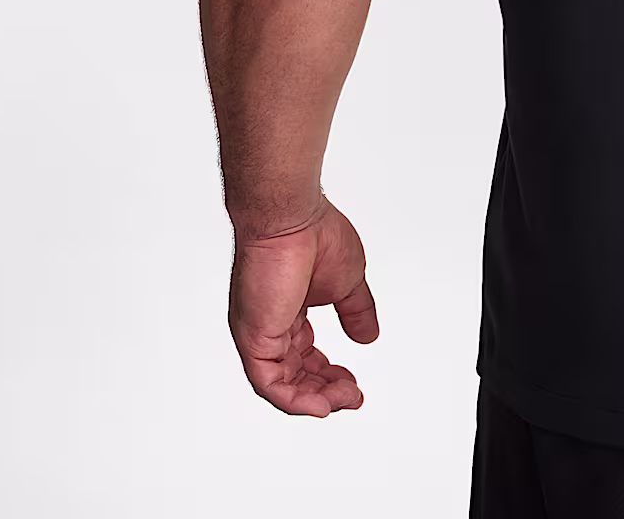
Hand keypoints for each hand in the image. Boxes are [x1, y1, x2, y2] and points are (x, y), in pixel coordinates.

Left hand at [228, 199, 379, 415]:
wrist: (291, 217)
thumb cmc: (315, 234)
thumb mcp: (347, 281)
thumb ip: (356, 311)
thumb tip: (369, 337)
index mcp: (288, 310)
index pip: (304, 355)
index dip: (329, 374)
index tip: (354, 384)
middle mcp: (269, 326)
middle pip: (294, 374)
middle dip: (325, 390)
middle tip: (352, 397)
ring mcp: (259, 333)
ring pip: (282, 384)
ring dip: (315, 398)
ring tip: (343, 401)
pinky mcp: (253, 339)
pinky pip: (269, 383)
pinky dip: (294, 400)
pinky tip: (320, 406)